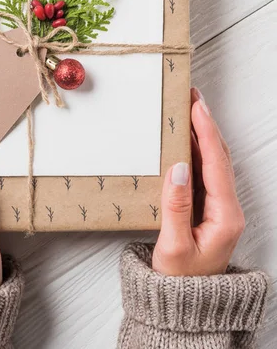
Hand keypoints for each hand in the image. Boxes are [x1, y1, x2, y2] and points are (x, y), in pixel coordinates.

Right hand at [152, 88, 244, 275]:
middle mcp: (228, 208)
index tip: (197, 106)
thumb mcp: (173, 246)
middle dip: (207, 125)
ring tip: (189, 110)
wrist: (187, 304)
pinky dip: (196, 151)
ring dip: (202, 135)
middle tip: (192, 97)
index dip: (206, 132)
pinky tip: (186, 139)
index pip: (216, 164)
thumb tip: (178, 167)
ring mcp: (220, 207)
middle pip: (220, 157)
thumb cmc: (180, 281)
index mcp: (225, 216)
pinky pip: (205, 172)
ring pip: (214, 162)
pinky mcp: (209, 208)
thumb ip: (176, 206)